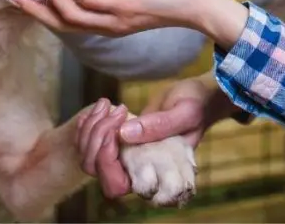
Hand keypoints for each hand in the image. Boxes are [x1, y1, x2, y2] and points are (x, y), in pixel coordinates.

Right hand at [16, 0, 206, 36]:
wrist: (194, 2)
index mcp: (107, 24)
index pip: (68, 23)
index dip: (43, 13)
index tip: (22, 0)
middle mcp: (108, 26)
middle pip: (63, 24)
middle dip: (37, 11)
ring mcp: (115, 19)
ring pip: (73, 13)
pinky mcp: (125, 7)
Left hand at [79, 77, 217, 198]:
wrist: (198, 97)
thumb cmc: (198, 107)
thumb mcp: (185, 112)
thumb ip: (161, 124)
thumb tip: (124, 133)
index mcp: (157, 172)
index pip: (119, 186)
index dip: (108, 165)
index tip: (117, 133)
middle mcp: (138, 171)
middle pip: (98, 172)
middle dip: (97, 140)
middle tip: (117, 111)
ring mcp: (126, 158)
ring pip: (89, 158)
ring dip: (91, 129)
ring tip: (108, 104)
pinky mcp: (118, 144)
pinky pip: (89, 144)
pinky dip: (86, 125)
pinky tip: (99, 107)